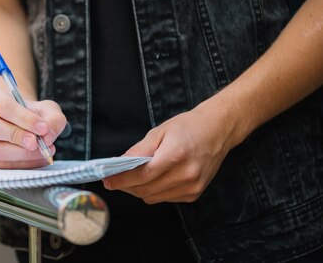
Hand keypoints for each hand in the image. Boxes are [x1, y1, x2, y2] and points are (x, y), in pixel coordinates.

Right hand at [0, 88, 66, 168]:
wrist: (23, 125)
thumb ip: (52, 119)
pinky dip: (22, 164)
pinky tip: (37, 159)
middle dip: (16, 136)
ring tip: (43, 151)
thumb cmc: (32, 114)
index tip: (43, 128)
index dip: (23, 118)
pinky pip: (1, 166)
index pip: (3, 106)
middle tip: (37, 143)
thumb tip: (46, 137)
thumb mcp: (47, 110)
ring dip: (23, 154)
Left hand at [103, 101, 238, 203]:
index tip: (107, 181)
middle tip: (116, 178)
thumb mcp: (159, 132)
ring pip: (153, 197)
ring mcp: (192, 187)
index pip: (142, 175)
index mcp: (176, 156)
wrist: (218, 130)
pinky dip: (155, 191)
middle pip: (146, 190)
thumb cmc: (188, 127)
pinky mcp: (195, 193)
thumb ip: (139, 150)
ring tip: (135, 176)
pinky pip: (165, 198)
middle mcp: (186, 175)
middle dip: (127, 186)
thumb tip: (119, 164)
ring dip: (140, 190)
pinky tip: (155, 178)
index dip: (122, 180)